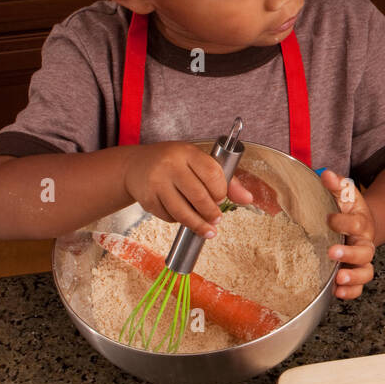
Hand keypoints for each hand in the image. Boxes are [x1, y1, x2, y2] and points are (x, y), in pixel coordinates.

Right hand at [122, 142, 254, 237]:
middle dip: (211, 213)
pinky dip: (179, 221)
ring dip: (198, 225)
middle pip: (199, 196)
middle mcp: (171, 166)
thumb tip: (248, 198)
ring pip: (182, 211)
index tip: (221, 198)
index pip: (212, 174)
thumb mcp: (199, 162)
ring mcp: (157, 183)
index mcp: (188, 153)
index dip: (221, 191)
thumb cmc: (174, 163)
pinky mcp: (147, 199)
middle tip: (217, 219)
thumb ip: (225, 179)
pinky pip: (169, 216)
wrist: (136, 166)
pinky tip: (183, 216)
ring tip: (208, 230)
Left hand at [319, 169, 375, 298]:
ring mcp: (361, 261)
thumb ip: (335, 185)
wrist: (360, 227)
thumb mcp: (344, 196)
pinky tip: (337, 293)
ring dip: (353, 276)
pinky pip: (359, 288)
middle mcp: (364, 243)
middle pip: (364, 251)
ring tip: (339, 279)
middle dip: (349, 253)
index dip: (343, 222)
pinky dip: (351, 292)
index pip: (357, 223)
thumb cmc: (348, 211)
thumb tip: (325, 174)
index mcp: (362, 223)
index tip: (329, 219)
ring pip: (366, 271)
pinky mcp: (355, 274)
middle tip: (332, 252)